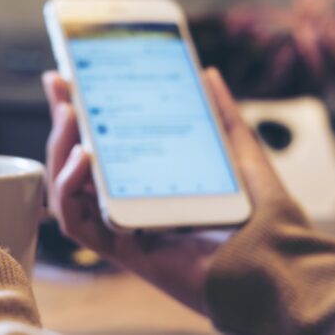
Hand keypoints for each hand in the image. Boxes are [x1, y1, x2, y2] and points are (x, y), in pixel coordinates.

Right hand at [42, 68, 286, 313]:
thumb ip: (221, 114)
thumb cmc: (262, 217)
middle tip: (60, 85)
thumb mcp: (239, 152)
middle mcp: (131, 205)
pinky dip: (69, 189)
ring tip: (68, 115)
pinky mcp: (121, 250)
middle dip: (62, 123)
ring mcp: (123, 227)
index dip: (84, 113)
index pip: (105, 145)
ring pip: (68, 192)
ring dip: (59, 151)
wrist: (275, 260)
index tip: (69, 76)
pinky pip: (76, 223)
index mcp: (151, 183)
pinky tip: (83, 157)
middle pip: (78, 164)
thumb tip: (207, 74)